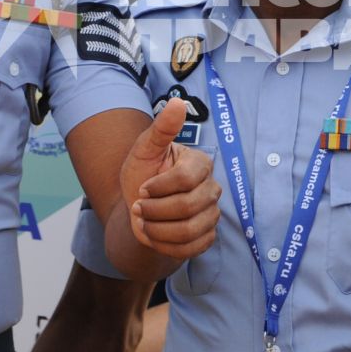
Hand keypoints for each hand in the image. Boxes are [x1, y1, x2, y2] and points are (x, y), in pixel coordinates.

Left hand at [119, 97, 220, 260]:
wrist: (138, 206)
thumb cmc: (142, 172)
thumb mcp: (144, 149)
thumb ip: (161, 128)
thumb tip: (177, 102)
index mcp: (199, 164)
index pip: (185, 180)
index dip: (157, 188)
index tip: (142, 188)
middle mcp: (211, 189)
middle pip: (186, 208)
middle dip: (153, 211)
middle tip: (139, 207)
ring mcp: (212, 215)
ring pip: (188, 231)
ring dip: (156, 229)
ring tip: (145, 221)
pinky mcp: (207, 237)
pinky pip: (191, 249)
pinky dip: (165, 245)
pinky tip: (155, 234)